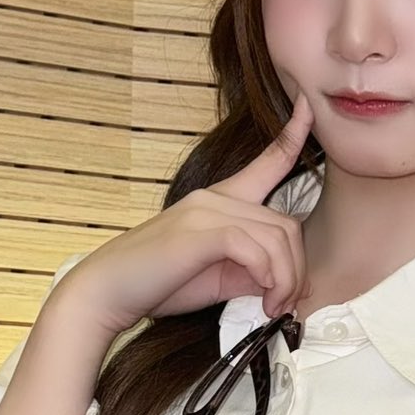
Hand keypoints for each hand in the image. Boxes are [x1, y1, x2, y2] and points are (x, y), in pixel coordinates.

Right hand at [56, 93, 314, 335]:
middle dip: (297, 269)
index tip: (308, 106)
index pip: (267, 160)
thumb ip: (251, 270)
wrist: (106, 292)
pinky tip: (263, 299)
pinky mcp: (200, 231)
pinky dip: (269, 277)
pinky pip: (255, 249)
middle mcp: (216, 197)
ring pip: (276, 237)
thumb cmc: (157, 284)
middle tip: (286, 304)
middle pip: (287, 223)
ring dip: (285, 279)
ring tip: (274, 308)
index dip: (293, 133)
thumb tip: (284, 282)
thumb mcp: (216, 275)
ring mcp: (206, 210)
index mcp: (220, 200)